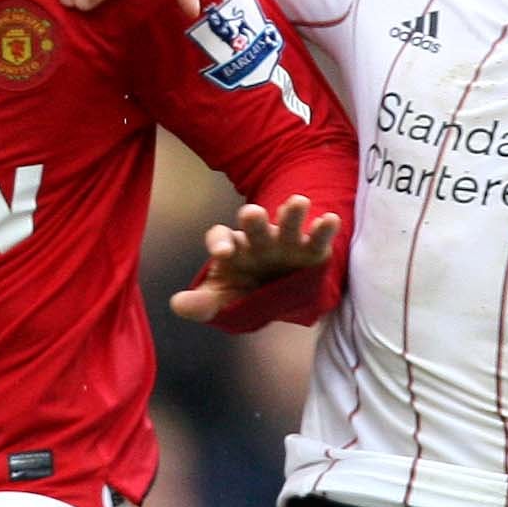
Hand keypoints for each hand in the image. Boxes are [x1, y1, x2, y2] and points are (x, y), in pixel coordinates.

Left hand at [170, 195, 341, 323]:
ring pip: (287, 224)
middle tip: (250, 213)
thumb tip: (178, 305)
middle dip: (252, 220)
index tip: (222, 254)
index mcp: (232, 249)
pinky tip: (329, 219)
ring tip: (298, 202)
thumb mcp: (222, 301)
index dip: (220, 243)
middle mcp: (257, 240)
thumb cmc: (243, 291)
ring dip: (291, 213)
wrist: (277, 296)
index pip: (221, 238)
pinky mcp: (311, 250)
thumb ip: (202, 304)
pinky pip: (316, 237)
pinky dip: (323, 227)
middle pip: (253, 225)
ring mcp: (285, 242)